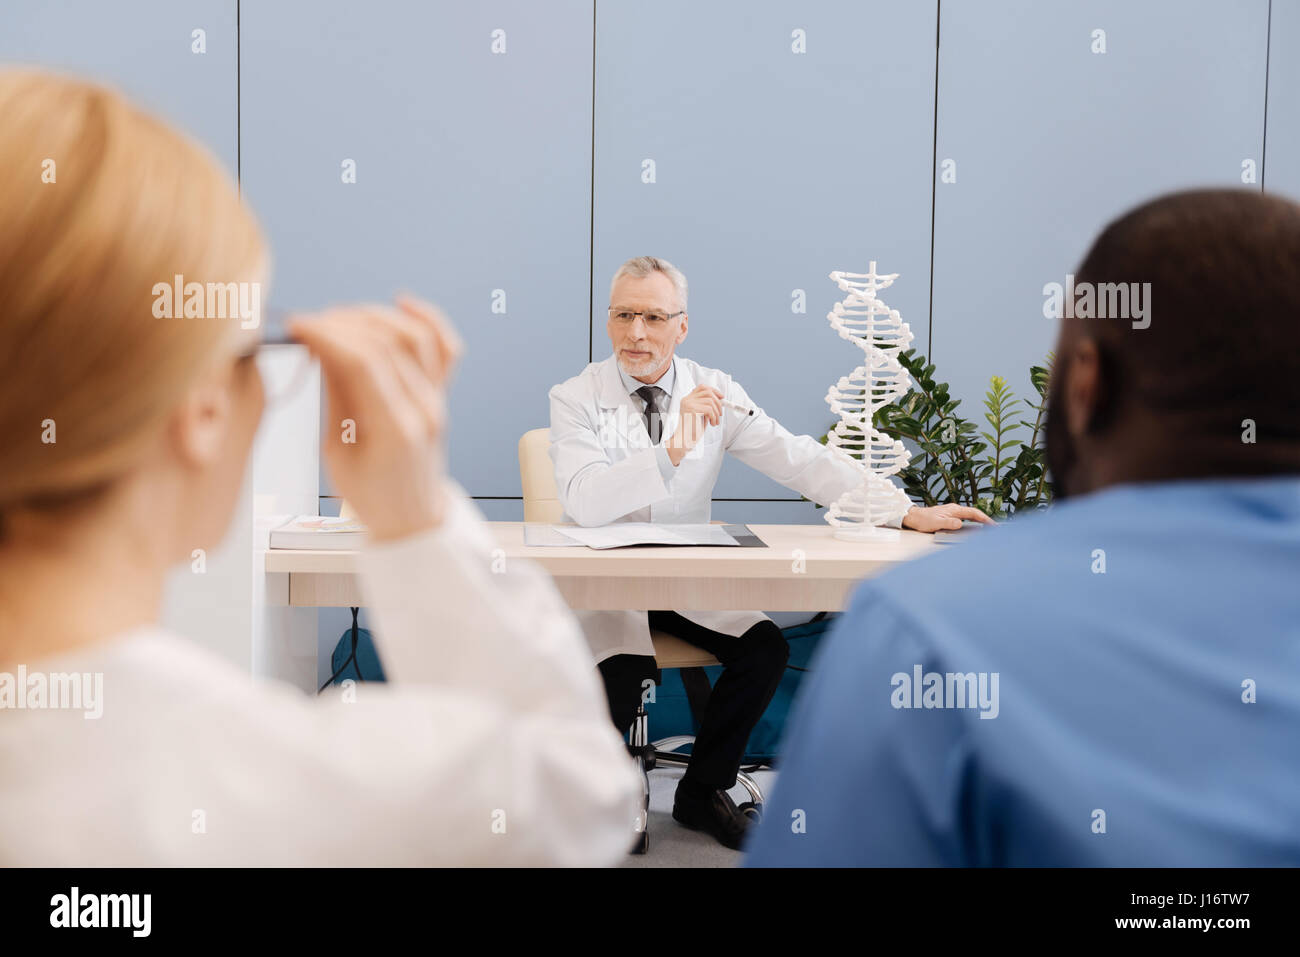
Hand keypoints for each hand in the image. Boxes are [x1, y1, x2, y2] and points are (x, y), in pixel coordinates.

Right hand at [287, 296, 462, 542]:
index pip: (362, 362)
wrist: (411, 516)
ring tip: (340, 318)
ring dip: (374, 316)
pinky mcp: (442, 394)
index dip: (326, 335)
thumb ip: (335, 395)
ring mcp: (438, 399)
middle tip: (310, 323)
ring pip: (414, 336)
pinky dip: (426, 318)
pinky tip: (401, 302)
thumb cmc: (370, 494)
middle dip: (342, 324)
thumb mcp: (336, 451)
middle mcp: (424, 409)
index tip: (297, 325)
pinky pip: (444, 346)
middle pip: (385, 344)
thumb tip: (320, 345)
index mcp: (396, 430)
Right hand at [665, 385, 722, 465]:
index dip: (714, 391)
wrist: (682, 441)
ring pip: (711, 401)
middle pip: (708, 392)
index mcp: (687, 399)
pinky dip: (714, 417)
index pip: (702, 387)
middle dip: (718, 403)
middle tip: (720, 414)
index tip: (721, 397)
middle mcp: (687, 399)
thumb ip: (706, 406)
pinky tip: (711, 423)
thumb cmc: (690, 430)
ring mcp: (688, 404)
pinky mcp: (692, 410)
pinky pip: (709, 409)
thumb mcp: (700, 415)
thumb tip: (720, 400)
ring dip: (716, 413)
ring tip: (715, 422)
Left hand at [901, 503, 996, 532]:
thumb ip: (949, 523)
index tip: (994, 525)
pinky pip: (965, 519)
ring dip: (980, 522)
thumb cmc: (923, 520)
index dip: (985, 519)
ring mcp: (952, 513)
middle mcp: (955, 510)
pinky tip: (974, 529)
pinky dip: (972, 523)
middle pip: (974, 514)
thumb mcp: (936, 523)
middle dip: (986, 520)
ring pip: (970, 516)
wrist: (913, 517)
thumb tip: (960, 524)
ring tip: (988, 529)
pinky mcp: (950, 517)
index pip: (974, 513)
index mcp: (954, 510)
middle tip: (996, 528)